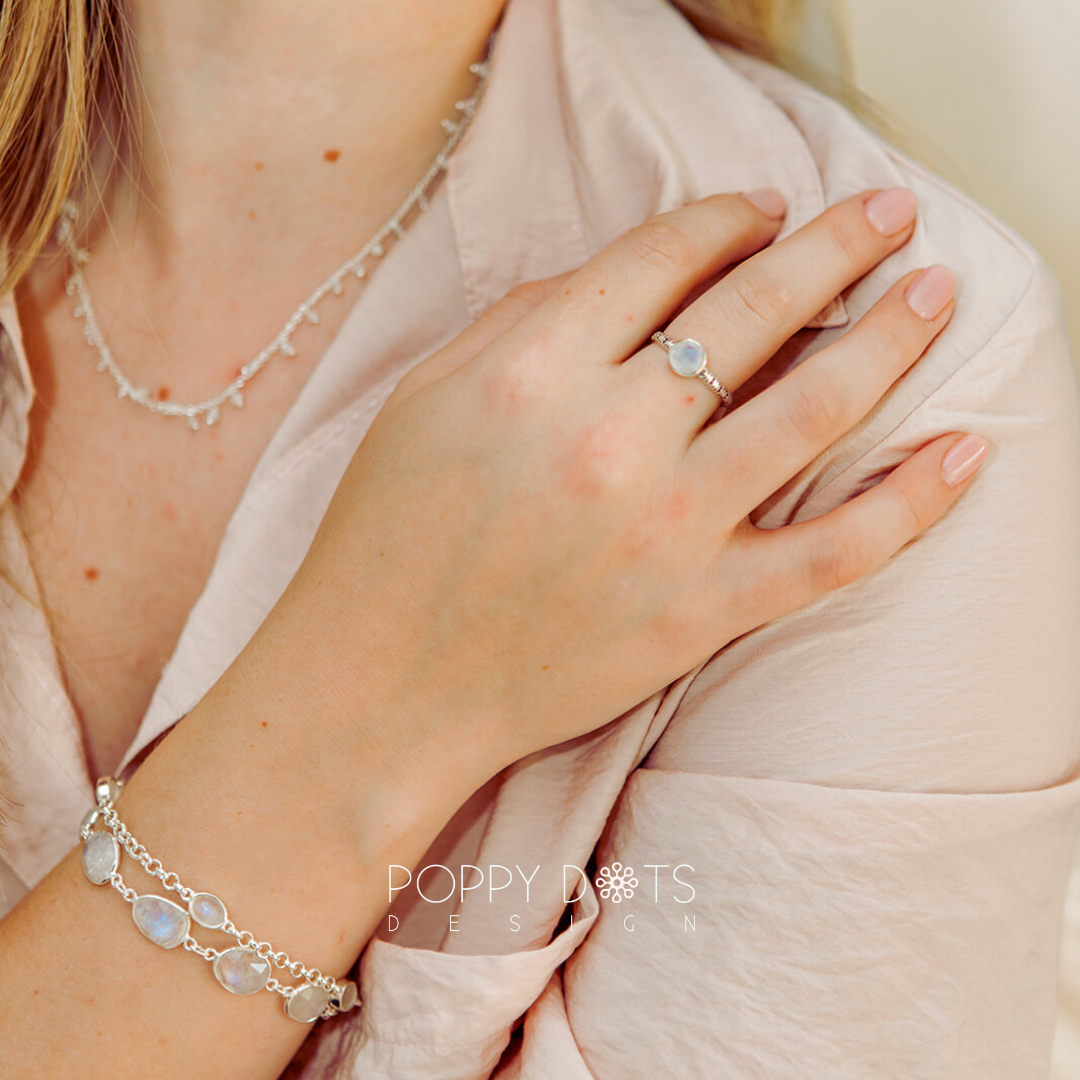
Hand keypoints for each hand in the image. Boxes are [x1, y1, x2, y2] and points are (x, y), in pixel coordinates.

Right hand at [282, 187, 979, 773]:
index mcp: (533, 369)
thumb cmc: (386, 538)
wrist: (382, 683)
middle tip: (886, 215)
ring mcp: (667, 529)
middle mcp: (611, 436)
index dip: (726, 218)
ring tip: (931, 296)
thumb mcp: (426, 396)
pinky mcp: (702, 612)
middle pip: (755, 308)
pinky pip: (835, 550)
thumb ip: (525, 320)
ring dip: (888, 339)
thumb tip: (628, 275)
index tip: (764, 210)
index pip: (662, 258)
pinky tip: (964, 452)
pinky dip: (912, 501)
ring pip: (815, 409)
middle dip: (835, 245)